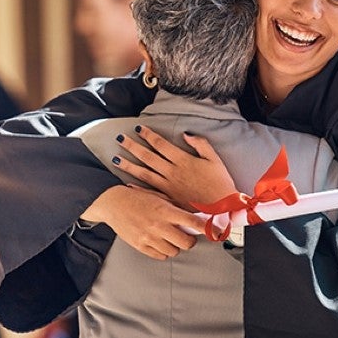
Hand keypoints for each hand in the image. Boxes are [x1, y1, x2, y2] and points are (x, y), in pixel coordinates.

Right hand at [81, 185, 207, 259]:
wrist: (113, 203)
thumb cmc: (138, 198)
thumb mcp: (159, 197)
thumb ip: (175, 208)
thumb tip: (194, 217)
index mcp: (165, 211)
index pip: (192, 222)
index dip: (206, 228)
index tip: (215, 232)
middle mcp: (159, 226)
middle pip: (186, 243)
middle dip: (190, 240)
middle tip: (187, 236)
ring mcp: (149, 238)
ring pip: (174, 251)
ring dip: (176, 246)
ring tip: (170, 238)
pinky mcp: (140, 246)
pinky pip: (160, 256)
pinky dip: (163, 251)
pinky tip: (160, 242)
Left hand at [113, 126, 237, 208]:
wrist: (223, 209)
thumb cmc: (220, 183)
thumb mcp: (214, 159)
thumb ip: (200, 144)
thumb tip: (186, 134)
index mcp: (183, 160)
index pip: (161, 144)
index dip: (148, 135)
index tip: (137, 128)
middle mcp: (172, 172)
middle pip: (148, 157)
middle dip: (132, 146)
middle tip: (119, 138)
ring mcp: (168, 187)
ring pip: (144, 174)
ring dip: (129, 165)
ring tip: (115, 158)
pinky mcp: (168, 200)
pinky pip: (150, 193)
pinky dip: (138, 188)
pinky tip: (127, 184)